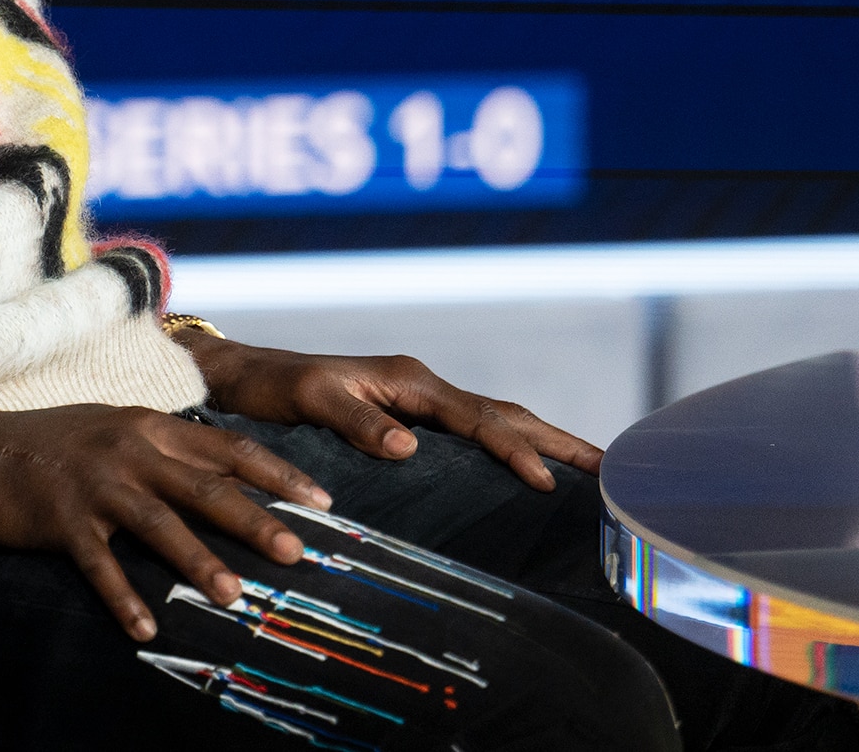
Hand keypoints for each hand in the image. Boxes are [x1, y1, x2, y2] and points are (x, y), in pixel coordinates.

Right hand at [0, 403, 332, 641]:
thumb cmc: (48, 444)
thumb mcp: (113, 431)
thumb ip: (165, 449)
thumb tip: (226, 479)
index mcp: (149, 426)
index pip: (229, 448)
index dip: (278, 475)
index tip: (323, 502)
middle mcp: (129, 450)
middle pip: (205, 487)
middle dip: (256, 521)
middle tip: (298, 553)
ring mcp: (95, 485)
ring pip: (159, 524)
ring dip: (198, 561)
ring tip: (233, 595)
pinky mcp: (60, 519)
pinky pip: (99, 565)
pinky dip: (123, 597)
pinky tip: (146, 629)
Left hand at [179, 336, 602, 492]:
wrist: (246, 376)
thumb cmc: (275, 387)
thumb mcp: (310, 400)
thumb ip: (356, 420)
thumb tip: (408, 447)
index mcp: (409, 381)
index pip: (477, 419)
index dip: (515, 450)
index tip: (548, 481)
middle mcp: (423, 389)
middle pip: (505, 415)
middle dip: (558, 442)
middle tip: (612, 472)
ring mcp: (420, 404)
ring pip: (496, 422)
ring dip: (543, 444)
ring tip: (591, 474)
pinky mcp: (412, 420)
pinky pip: (475, 435)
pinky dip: (512, 449)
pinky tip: (530, 475)